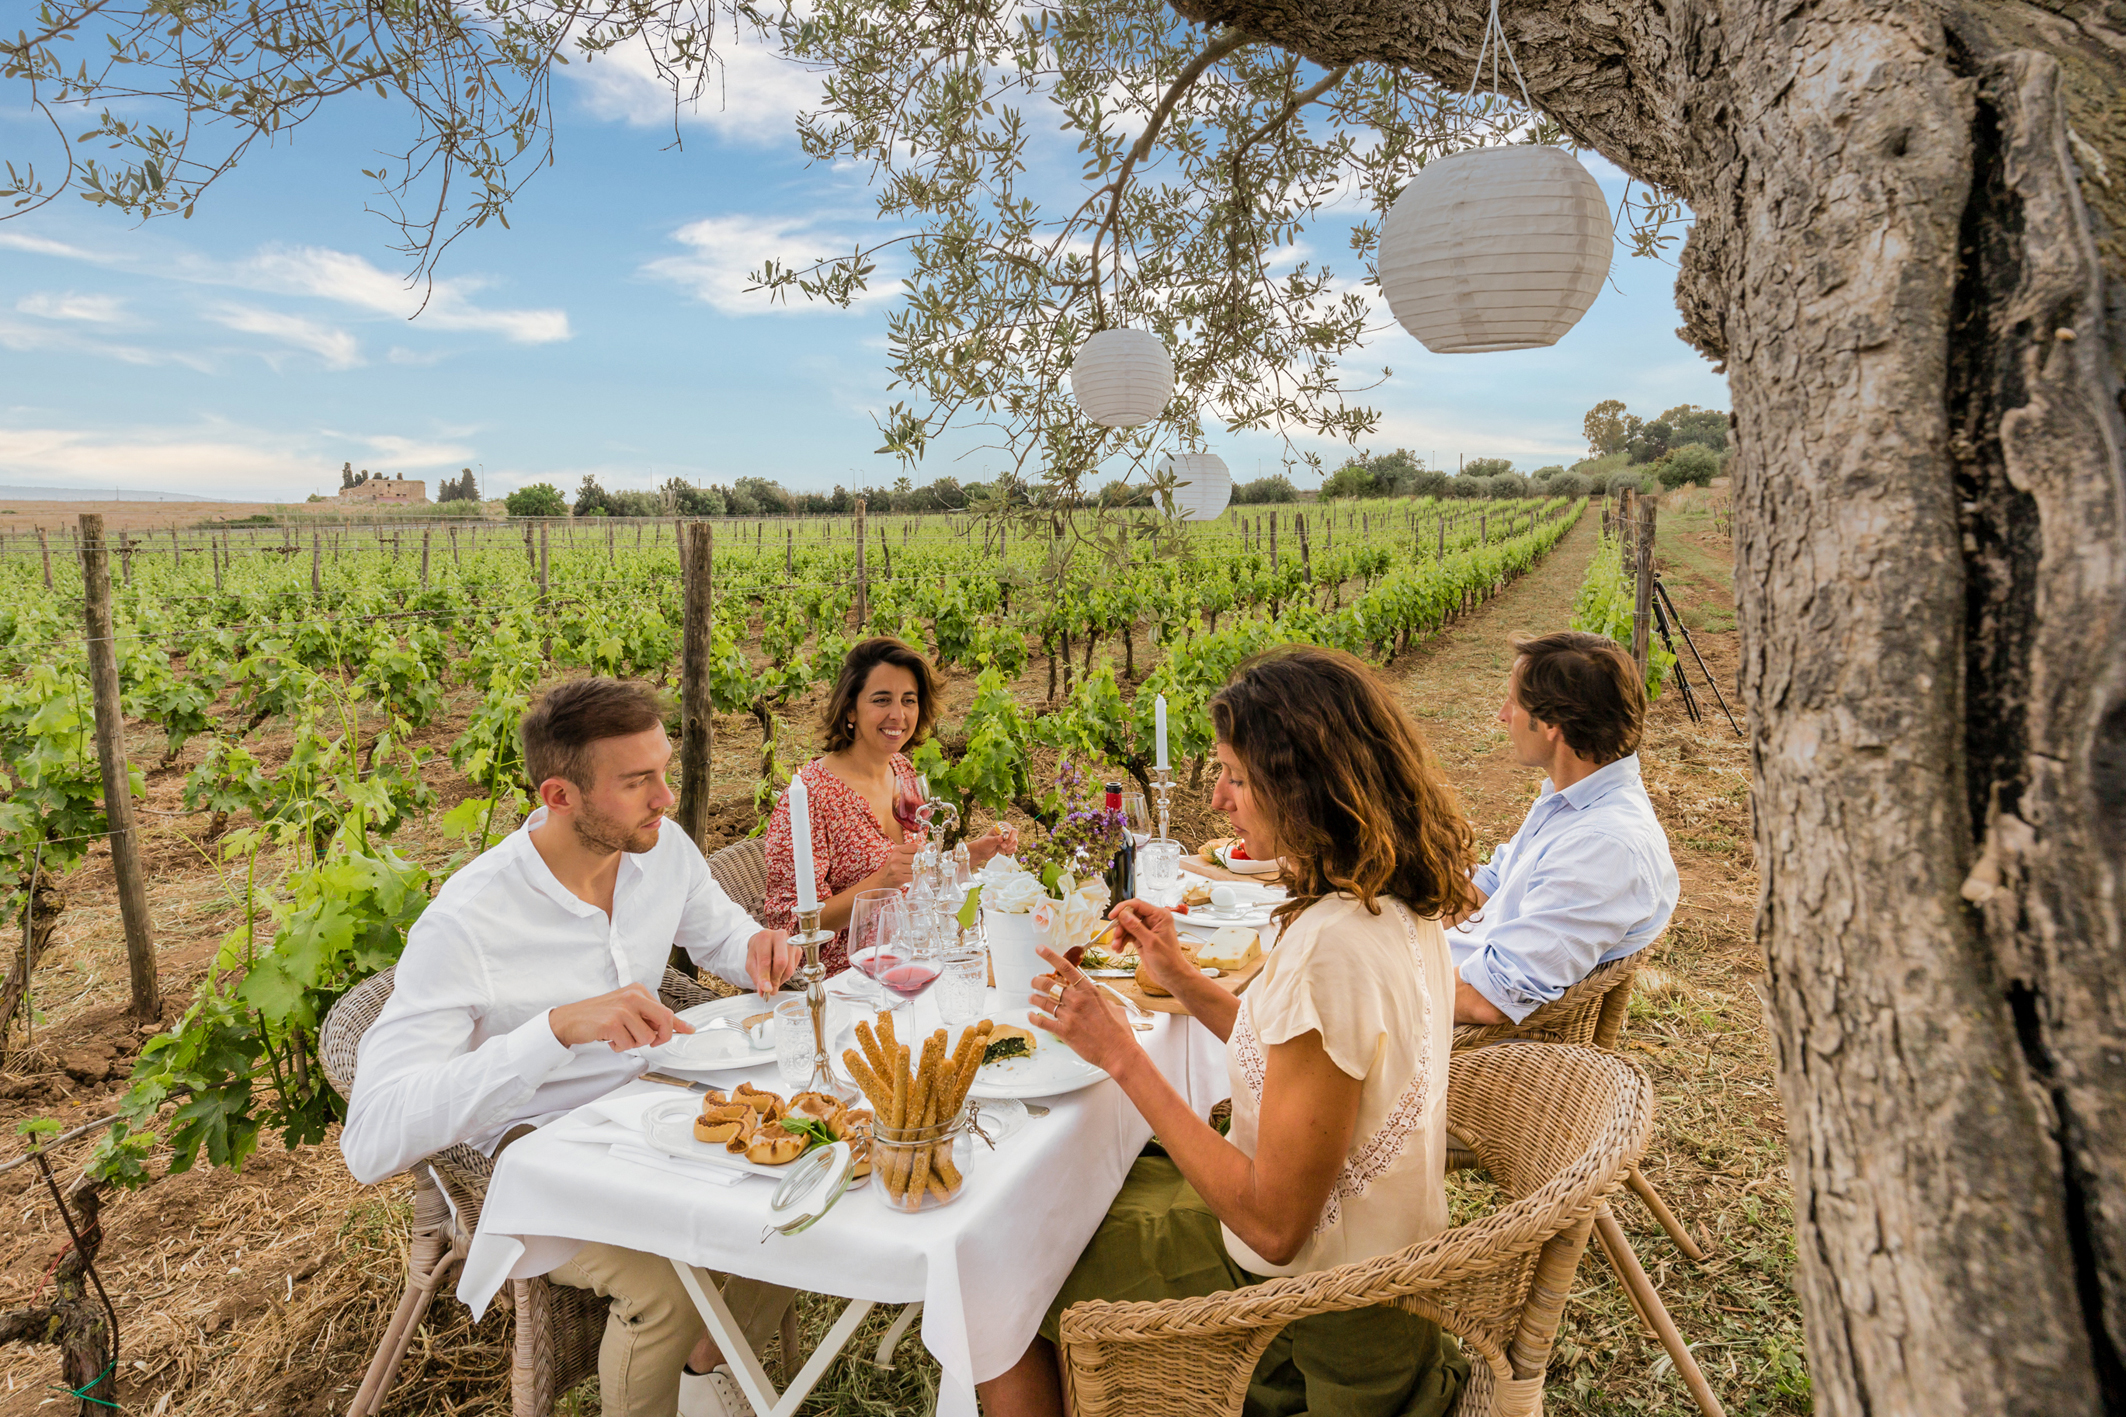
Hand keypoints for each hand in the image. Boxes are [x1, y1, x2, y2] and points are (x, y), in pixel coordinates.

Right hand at [548, 983, 692, 1051]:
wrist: (570, 1019)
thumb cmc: (600, 1016)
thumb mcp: (628, 1011)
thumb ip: (650, 1018)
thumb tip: (678, 1027)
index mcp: (638, 991)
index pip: (666, 1011)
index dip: (678, 1025)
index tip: (690, 1030)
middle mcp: (632, 996)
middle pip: (664, 1021)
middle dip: (661, 1037)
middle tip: (649, 1042)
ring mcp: (622, 1009)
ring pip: (646, 1038)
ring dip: (632, 1043)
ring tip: (618, 1035)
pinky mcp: (611, 1023)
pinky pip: (628, 1045)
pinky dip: (619, 1047)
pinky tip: (609, 1038)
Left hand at [747, 929, 801, 995]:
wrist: (764, 942)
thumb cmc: (757, 952)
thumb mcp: (751, 964)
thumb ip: (757, 977)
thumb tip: (765, 991)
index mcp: (765, 936)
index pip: (766, 960)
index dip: (765, 977)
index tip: (766, 990)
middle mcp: (780, 936)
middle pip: (781, 962)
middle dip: (775, 979)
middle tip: (770, 989)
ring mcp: (791, 942)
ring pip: (789, 968)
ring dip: (781, 979)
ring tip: (773, 980)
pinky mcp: (798, 949)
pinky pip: (794, 968)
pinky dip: (786, 975)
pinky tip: (779, 972)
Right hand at [869, 839, 922, 890]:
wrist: (881, 880)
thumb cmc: (892, 867)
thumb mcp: (897, 856)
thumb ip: (908, 852)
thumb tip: (924, 851)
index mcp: (896, 850)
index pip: (914, 847)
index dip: (921, 850)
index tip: (923, 853)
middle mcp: (896, 858)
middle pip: (916, 858)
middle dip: (920, 862)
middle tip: (920, 864)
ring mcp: (897, 868)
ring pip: (916, 868)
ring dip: (918, 871)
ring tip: (915, 871)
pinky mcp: (899, 878)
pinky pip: (913, 876)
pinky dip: (915, 877)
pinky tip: (912, 877)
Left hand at [966, 822, 1018, 868]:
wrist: (982, 852)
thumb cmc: (984, 844)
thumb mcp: (988, 841)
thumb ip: (995, 839)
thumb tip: (1002, 838)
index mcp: (1000, 827)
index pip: (1009, 827)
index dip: (1008, 833)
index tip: (1004, 839)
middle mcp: (1006, 831)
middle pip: (1015, 833)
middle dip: (1009, 841)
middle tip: (1002, 845)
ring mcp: (1008, 839)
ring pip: (1015, 842)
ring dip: (1008, 847)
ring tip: (1000, 848)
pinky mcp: (1010, 845)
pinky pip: (1014, 848)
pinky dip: (1008, 851)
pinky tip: (1002, 851)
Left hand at [1027, 944, 1140, 1075]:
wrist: (1119, 1052)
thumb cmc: (1119, 1031)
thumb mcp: (1113, 1007)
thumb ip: (1099, 999)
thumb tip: (1094, 998)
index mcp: (1089, 991)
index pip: (1066, 968)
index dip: (1050, 956)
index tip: (1039, 949)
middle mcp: (1077, 1000)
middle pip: (1050, 984)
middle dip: (1038, 981)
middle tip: (1034, 981)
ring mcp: (1069, 1016)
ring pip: (1044, 1002)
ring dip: (1035, 998)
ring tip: (1032, 997)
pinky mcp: (1064, 1032)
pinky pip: (1043, 1022)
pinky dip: (1034, 1018)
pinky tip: (1031, 1016)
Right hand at [1109, 898, 1196, 996]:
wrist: (1171, 975)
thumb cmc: (1168, 960)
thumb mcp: (1151, 943)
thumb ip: (1136, 928)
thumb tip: (1123, 915)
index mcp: (1160, 916)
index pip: (1138, 905)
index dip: (1123, 908)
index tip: (1112, 916)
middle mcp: (1153, 920)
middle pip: (1130, 915)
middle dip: (1121, 926)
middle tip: (1115, 936)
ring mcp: (1147, 929)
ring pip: (1127, 926)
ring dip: (1120, 936)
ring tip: (1116, 946)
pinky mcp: (1142, 938)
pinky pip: (1128, 935)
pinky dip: (1122, 941)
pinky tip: (1119, 948)